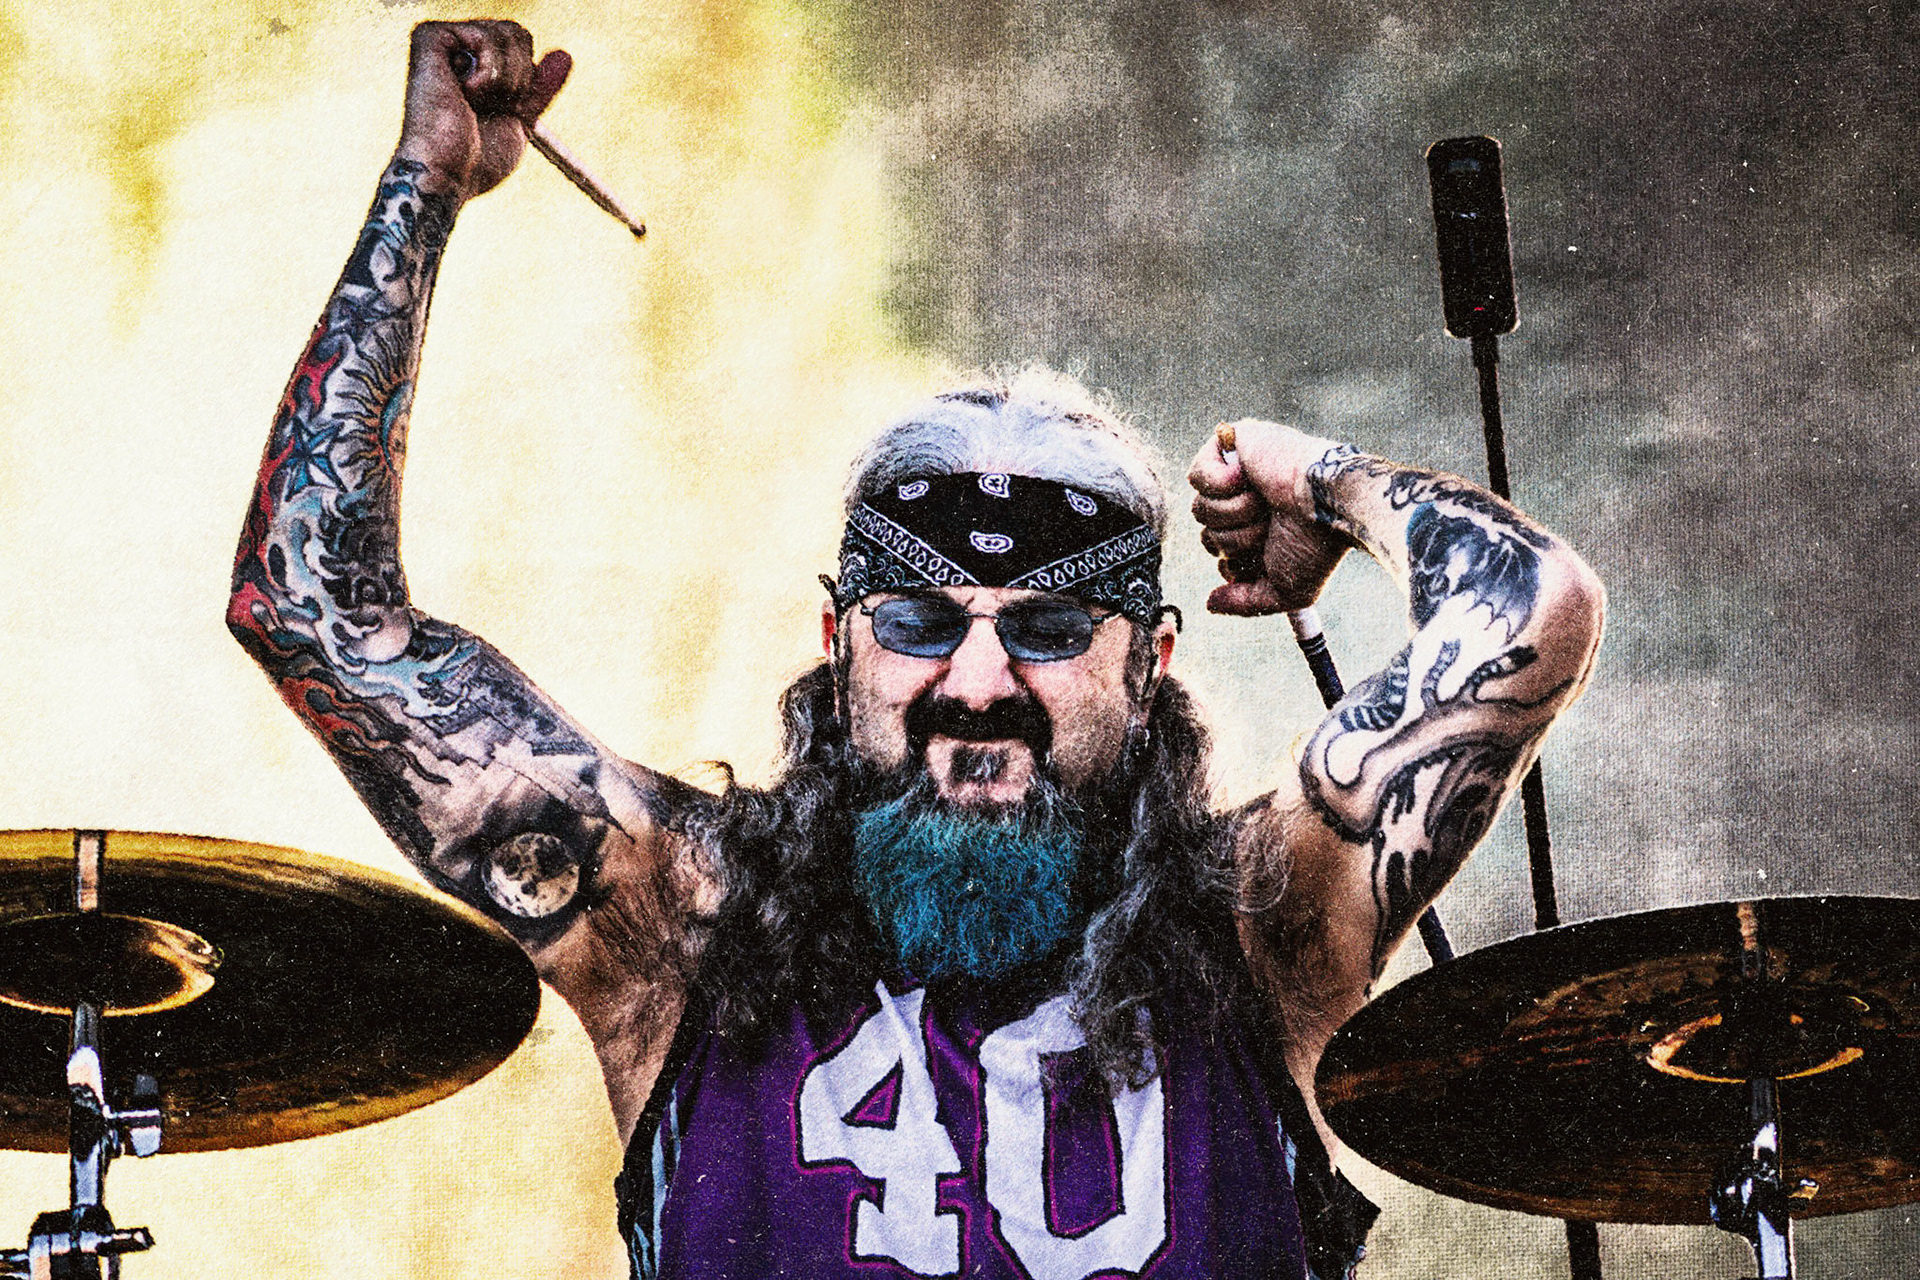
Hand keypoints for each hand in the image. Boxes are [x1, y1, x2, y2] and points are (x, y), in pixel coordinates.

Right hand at [396, 21, 571, 200]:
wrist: (449, 175)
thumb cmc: (478, 160)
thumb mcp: (520, 120)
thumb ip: (538, 87)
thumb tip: (565, 55)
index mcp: (470, 64)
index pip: (521, 46)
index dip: (526, 81)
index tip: (505, 110)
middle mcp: (453, 47)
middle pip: (517, 33)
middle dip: (520, 78)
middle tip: (492, 107)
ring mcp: (440, 40)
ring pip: (508, 33)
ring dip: (507, 80)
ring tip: (476, 102)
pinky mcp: (429, 38)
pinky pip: (486, 37)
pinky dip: (491, 75)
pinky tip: (466, 95)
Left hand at [1187, 418, 1351, 614]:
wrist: (1327, 504)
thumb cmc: (1316, 544)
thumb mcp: (1284, 590)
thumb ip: (1244, 602)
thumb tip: (1210, 603)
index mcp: (1259, 528)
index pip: (1218, 551)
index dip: (1233, 560)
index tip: (1264, 554)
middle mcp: (1247, 501)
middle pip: (1206, 533)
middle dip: (1238, 540)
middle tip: (1271, 525)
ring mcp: (1238, 471)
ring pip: (1199, 509)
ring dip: (1235, 514)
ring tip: (1265, 503)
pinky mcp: (1231, 442)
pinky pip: (1196, 474)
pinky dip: (1221, 485)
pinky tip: (1249, 479)